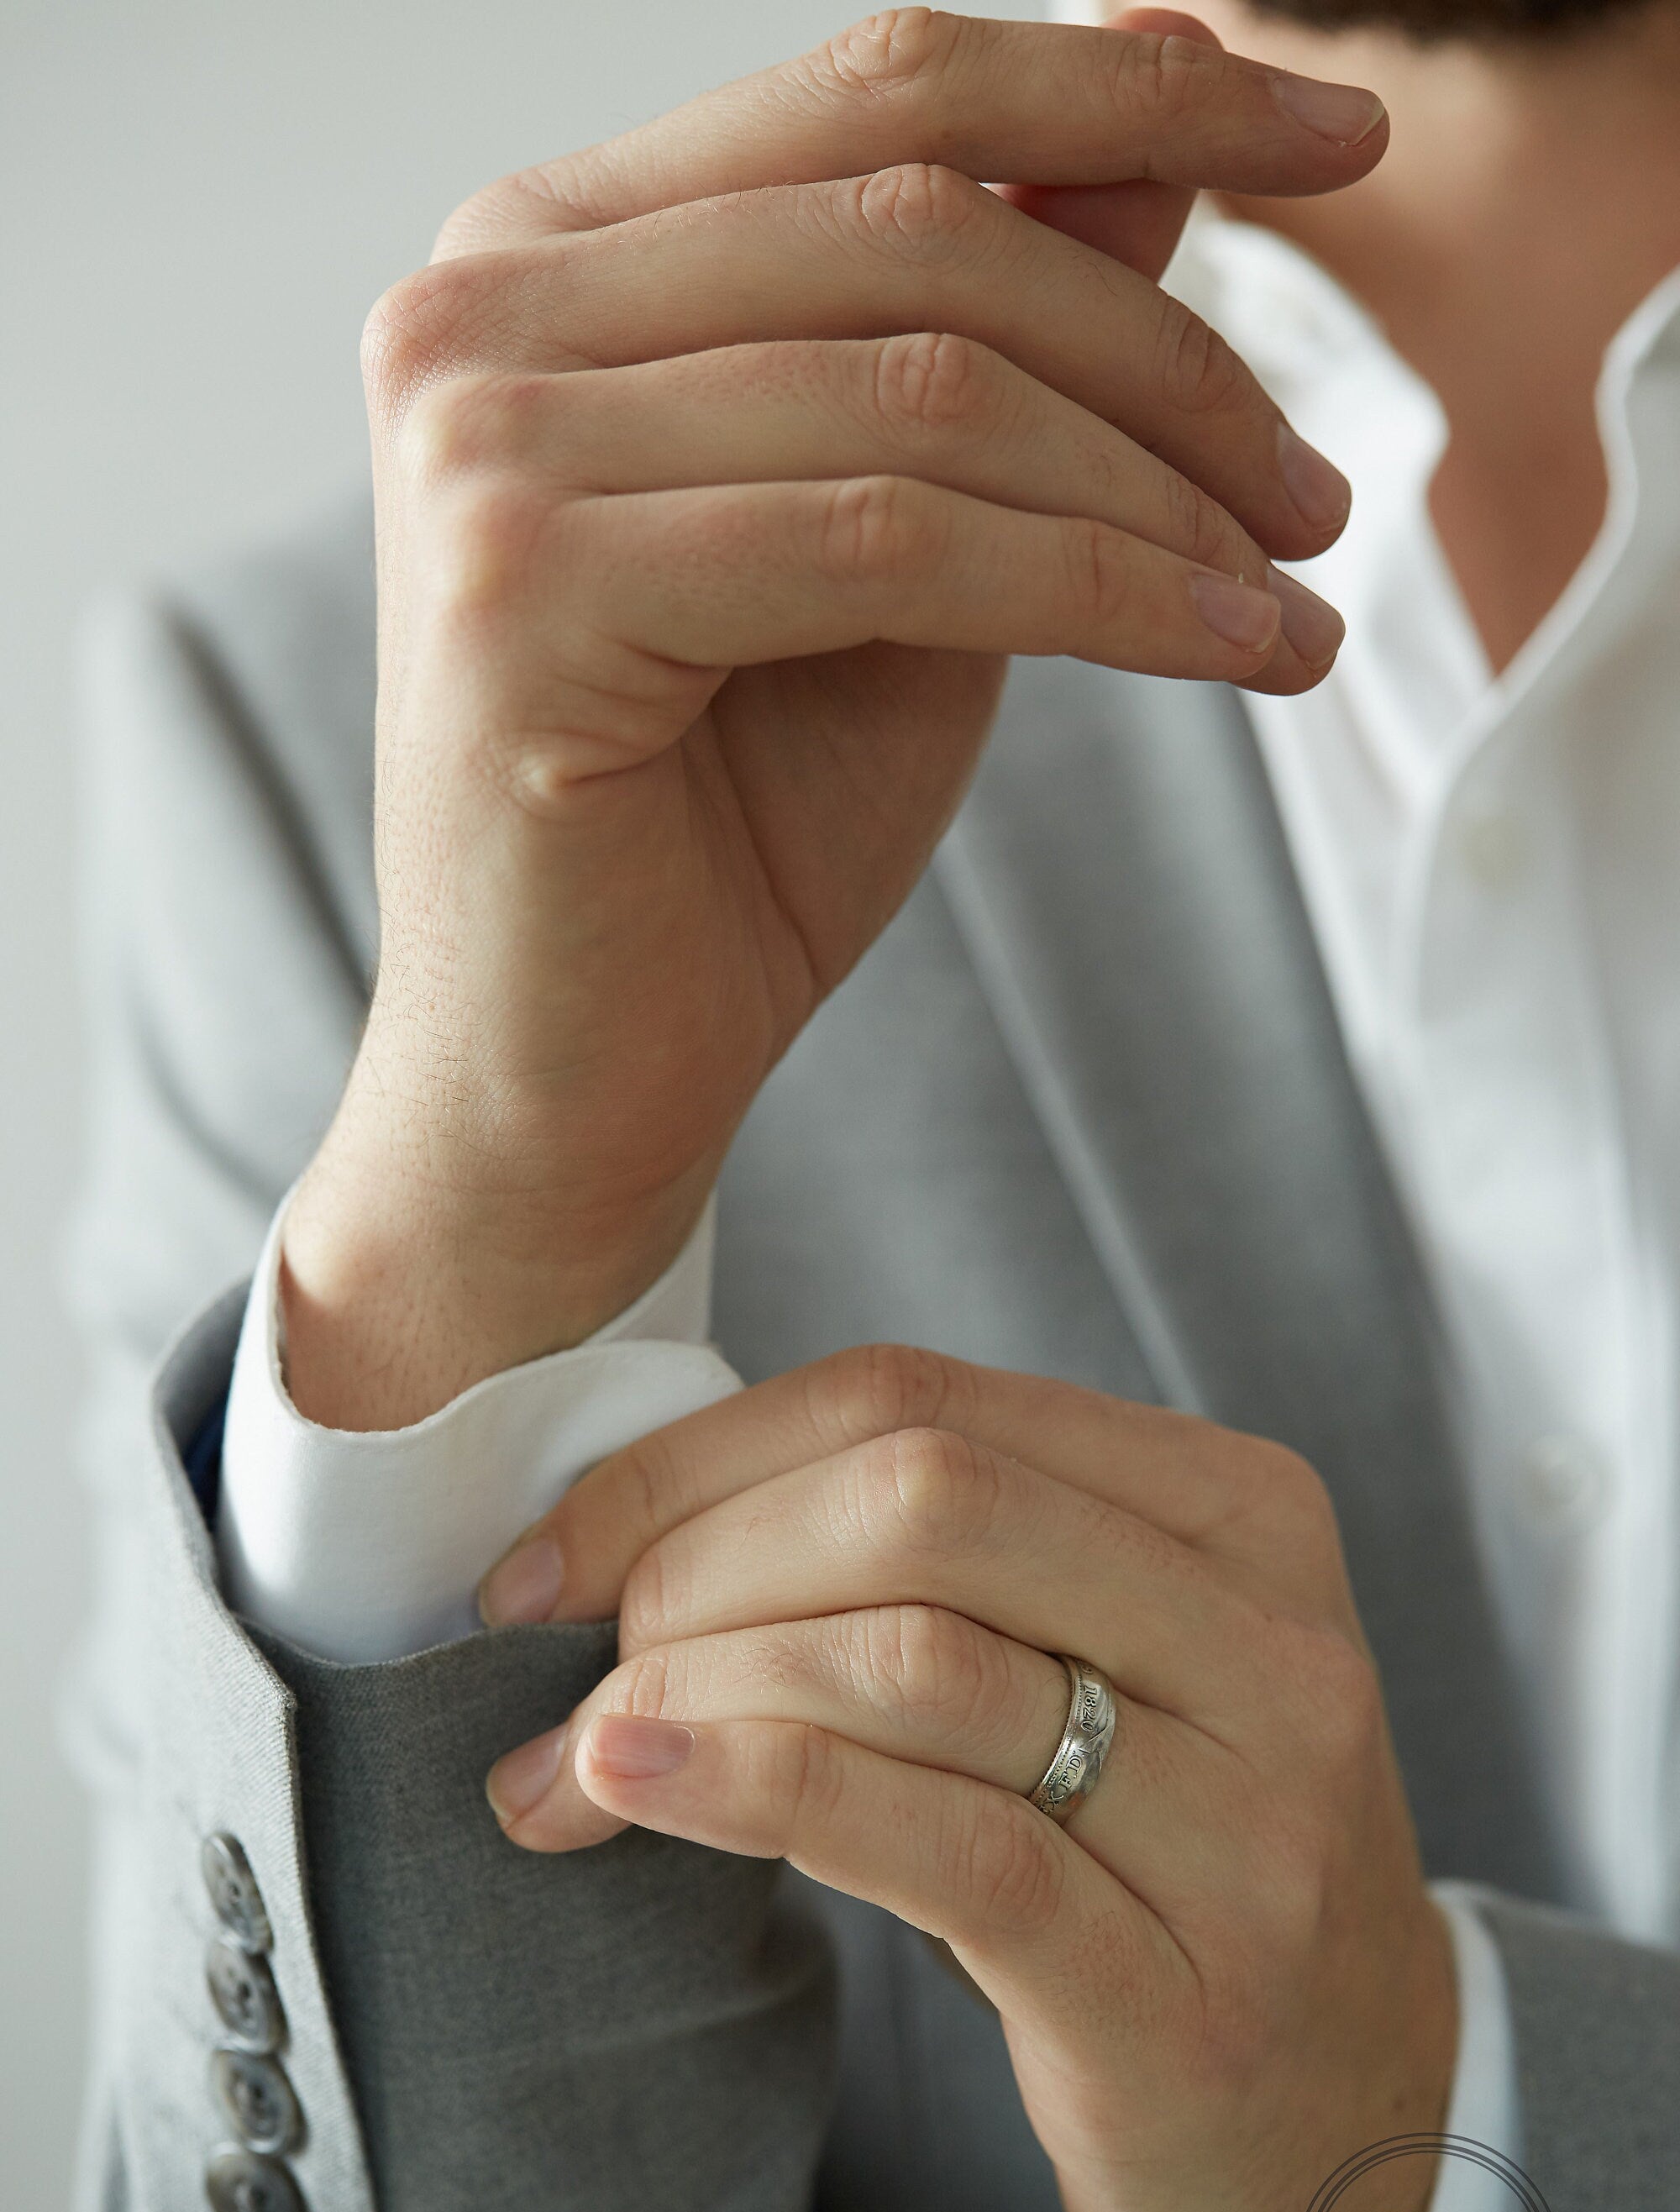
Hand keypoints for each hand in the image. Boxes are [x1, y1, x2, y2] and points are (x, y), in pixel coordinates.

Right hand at [281, 10, 1384, 1428]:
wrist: (579, 1080)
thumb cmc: (730, 830)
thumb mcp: (905, 543)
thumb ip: (995, 332)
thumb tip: (1160, 132)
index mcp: (549, 254)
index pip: (878, 89)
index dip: (1129, 86)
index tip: (1341, 134)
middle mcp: (481, 309)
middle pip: (923, 226)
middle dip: (1178, 356)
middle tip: (1319, 494)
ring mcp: (481, 440)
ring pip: (930, 390)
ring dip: (1164, 494)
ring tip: (1291, 591)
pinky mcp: (524, 590)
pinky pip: (896, 542)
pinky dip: (1108, 591)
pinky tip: (1235, 650)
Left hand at [482, 1347, 1455, 2211]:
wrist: (1358, 2132)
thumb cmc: (1164, 1868)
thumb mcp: (1094, 1669)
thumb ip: (930, 1573)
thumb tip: (623, 1538)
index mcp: (1236, 1513)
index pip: (919, 1400)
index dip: (697, 1460)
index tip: (551, 1558)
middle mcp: (1268, 1641)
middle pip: (917, 1503)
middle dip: (690, 1567)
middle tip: (563, 1666)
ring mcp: (1249, 1821)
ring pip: (917, 1662)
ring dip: (689, 1690)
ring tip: (564, 1761)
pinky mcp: (1186, 1993)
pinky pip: (946, 1849)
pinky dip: (759, 1793)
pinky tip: (629, 1792)